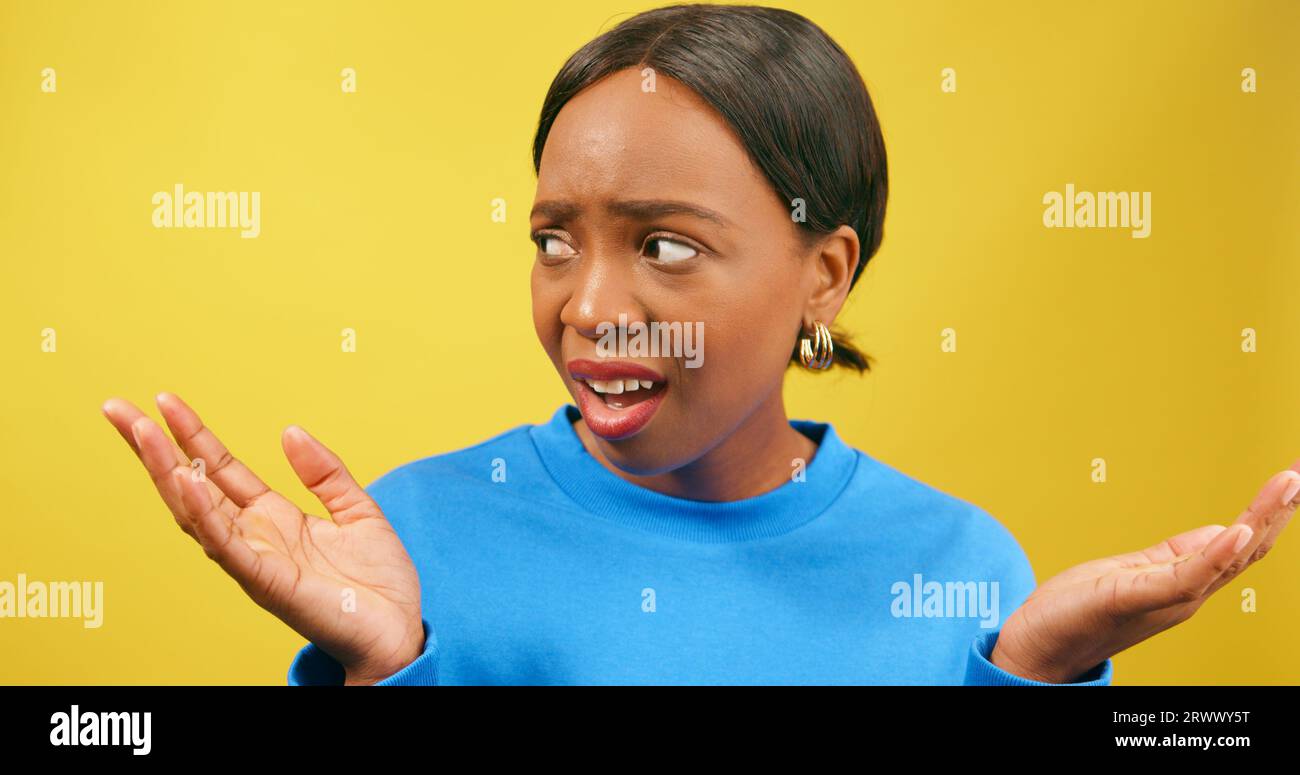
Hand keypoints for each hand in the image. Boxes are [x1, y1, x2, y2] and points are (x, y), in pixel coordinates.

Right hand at [102, 393, 423, 684]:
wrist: (397, 633)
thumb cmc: (377, 583)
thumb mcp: (357, 510)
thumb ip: (325, 472)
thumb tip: (290, 430)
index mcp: (272, 518)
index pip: (220, 469)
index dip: (192, 435)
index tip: (163, 401)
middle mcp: (252, 537)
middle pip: (191, 485)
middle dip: (153, 448)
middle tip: (116, 408)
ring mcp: (253, 560)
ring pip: (196, 512)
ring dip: (166, 471)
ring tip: (141, 432)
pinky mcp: (266, 582)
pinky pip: (226, 545)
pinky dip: (203, 513)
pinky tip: (185, 481)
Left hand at [992, 462, 1299, 682]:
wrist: (1041, 648)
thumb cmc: (1082, 609)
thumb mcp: (1137, 570)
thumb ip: (1181, 556)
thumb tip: (1225, 531)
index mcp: (1188, 579)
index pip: (1244, 539)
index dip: (1275, 509)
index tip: (1298, 473)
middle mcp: (1188, 592)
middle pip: (1248, 546)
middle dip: (1281, 508)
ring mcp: (1165, 598)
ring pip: (1227, 558)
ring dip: (1261, 519)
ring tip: (1289, 483)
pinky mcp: (1134, 599)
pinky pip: (1182, 579)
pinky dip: (1213, 556)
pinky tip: (1236, 532)